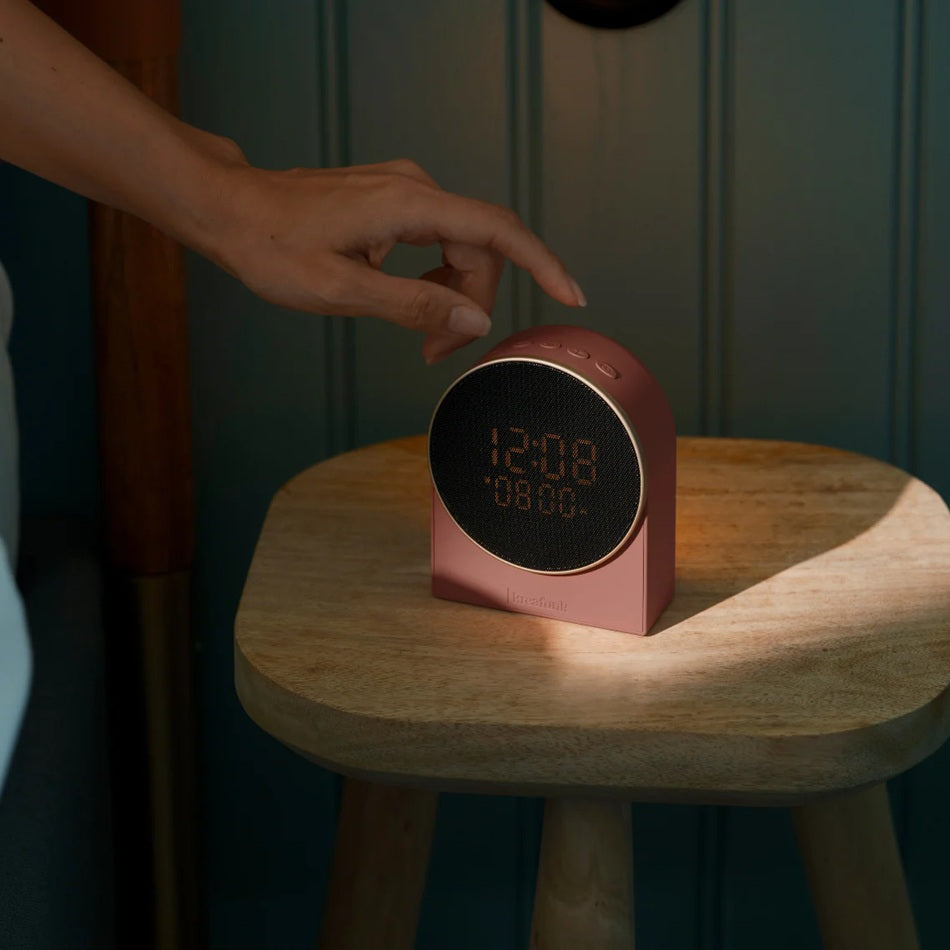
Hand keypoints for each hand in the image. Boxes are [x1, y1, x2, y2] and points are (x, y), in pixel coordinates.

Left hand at [198, 154, 585, 362]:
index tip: (571, 294)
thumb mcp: (342, 291)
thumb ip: (414, 307)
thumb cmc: (272, 247)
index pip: (496, 230)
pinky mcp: (391, 200)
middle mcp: (414, 188)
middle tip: (435, 354)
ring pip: (459, 246)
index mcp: (408, 204)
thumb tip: (475, 323)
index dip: (541, 263)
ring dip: (452, 295)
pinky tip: (407, 301)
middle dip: (472, 303)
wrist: (229, 209)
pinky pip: (436, 239)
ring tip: (421, 338)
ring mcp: (403, 190)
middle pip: (480, 248)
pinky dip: (435, 278)